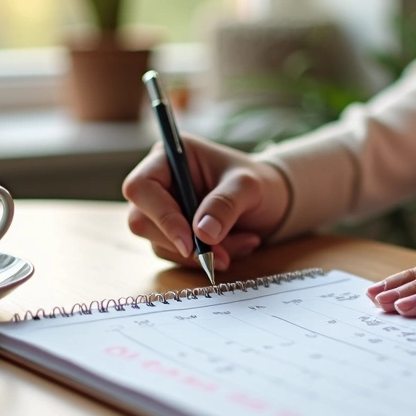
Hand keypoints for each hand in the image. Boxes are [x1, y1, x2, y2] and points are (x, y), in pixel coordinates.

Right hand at [123, 135, 290, 270]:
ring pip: (161, 244)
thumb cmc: (259, 182)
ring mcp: (162, 210)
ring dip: (202, 254)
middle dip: (184, 243)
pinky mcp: (171, 234)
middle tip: (221, 255)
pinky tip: (239, 245)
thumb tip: (202, 233)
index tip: (189, 242)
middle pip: (142, 221)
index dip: (160, 215)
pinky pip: (176, 256)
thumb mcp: (248, 187)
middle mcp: (159, 182)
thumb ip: (225, 204)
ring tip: (245, 242)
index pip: (142, 187)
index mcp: (170, 157)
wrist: (273, 202)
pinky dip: (207, 258)